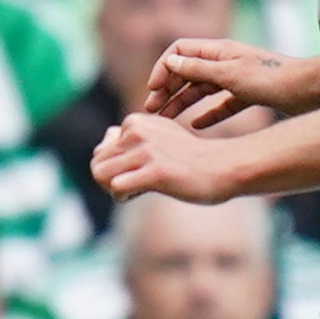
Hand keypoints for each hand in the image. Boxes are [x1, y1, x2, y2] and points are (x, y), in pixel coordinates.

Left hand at [92, 109, 246, 201]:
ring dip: (112, 189)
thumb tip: (106, 135)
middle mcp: (137, 131)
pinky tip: (138, 195)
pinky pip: (116, 186)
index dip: (114, 169)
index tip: (136, 173)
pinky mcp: (156, 171)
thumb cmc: (189, 158)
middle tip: (132, 187)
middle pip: (97, 163)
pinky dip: (122, 196)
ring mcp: (146, 150)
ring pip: (100, 174)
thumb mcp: (159, 138)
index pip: (101, 152)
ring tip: (135, 191)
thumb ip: (132, 136)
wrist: (223, 168)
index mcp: (136, 122)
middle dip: (109, 181)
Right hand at [144, 38, 319, 129]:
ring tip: (165, 121)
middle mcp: (225, 61)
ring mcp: (236, 78)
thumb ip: (199, 68)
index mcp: (219, 50)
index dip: (163, 68)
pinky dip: (207, 114)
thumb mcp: (230, 74)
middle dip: (167, 89)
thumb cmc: (271, 79)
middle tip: (151, 110)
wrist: (309, 91)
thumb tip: (170, 62)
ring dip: (182, 103)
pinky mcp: (248, 94)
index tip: (154, 89)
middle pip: (187, 71)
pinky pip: (221, 104)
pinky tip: (196, 126)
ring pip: (201, 89)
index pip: (180, 51)